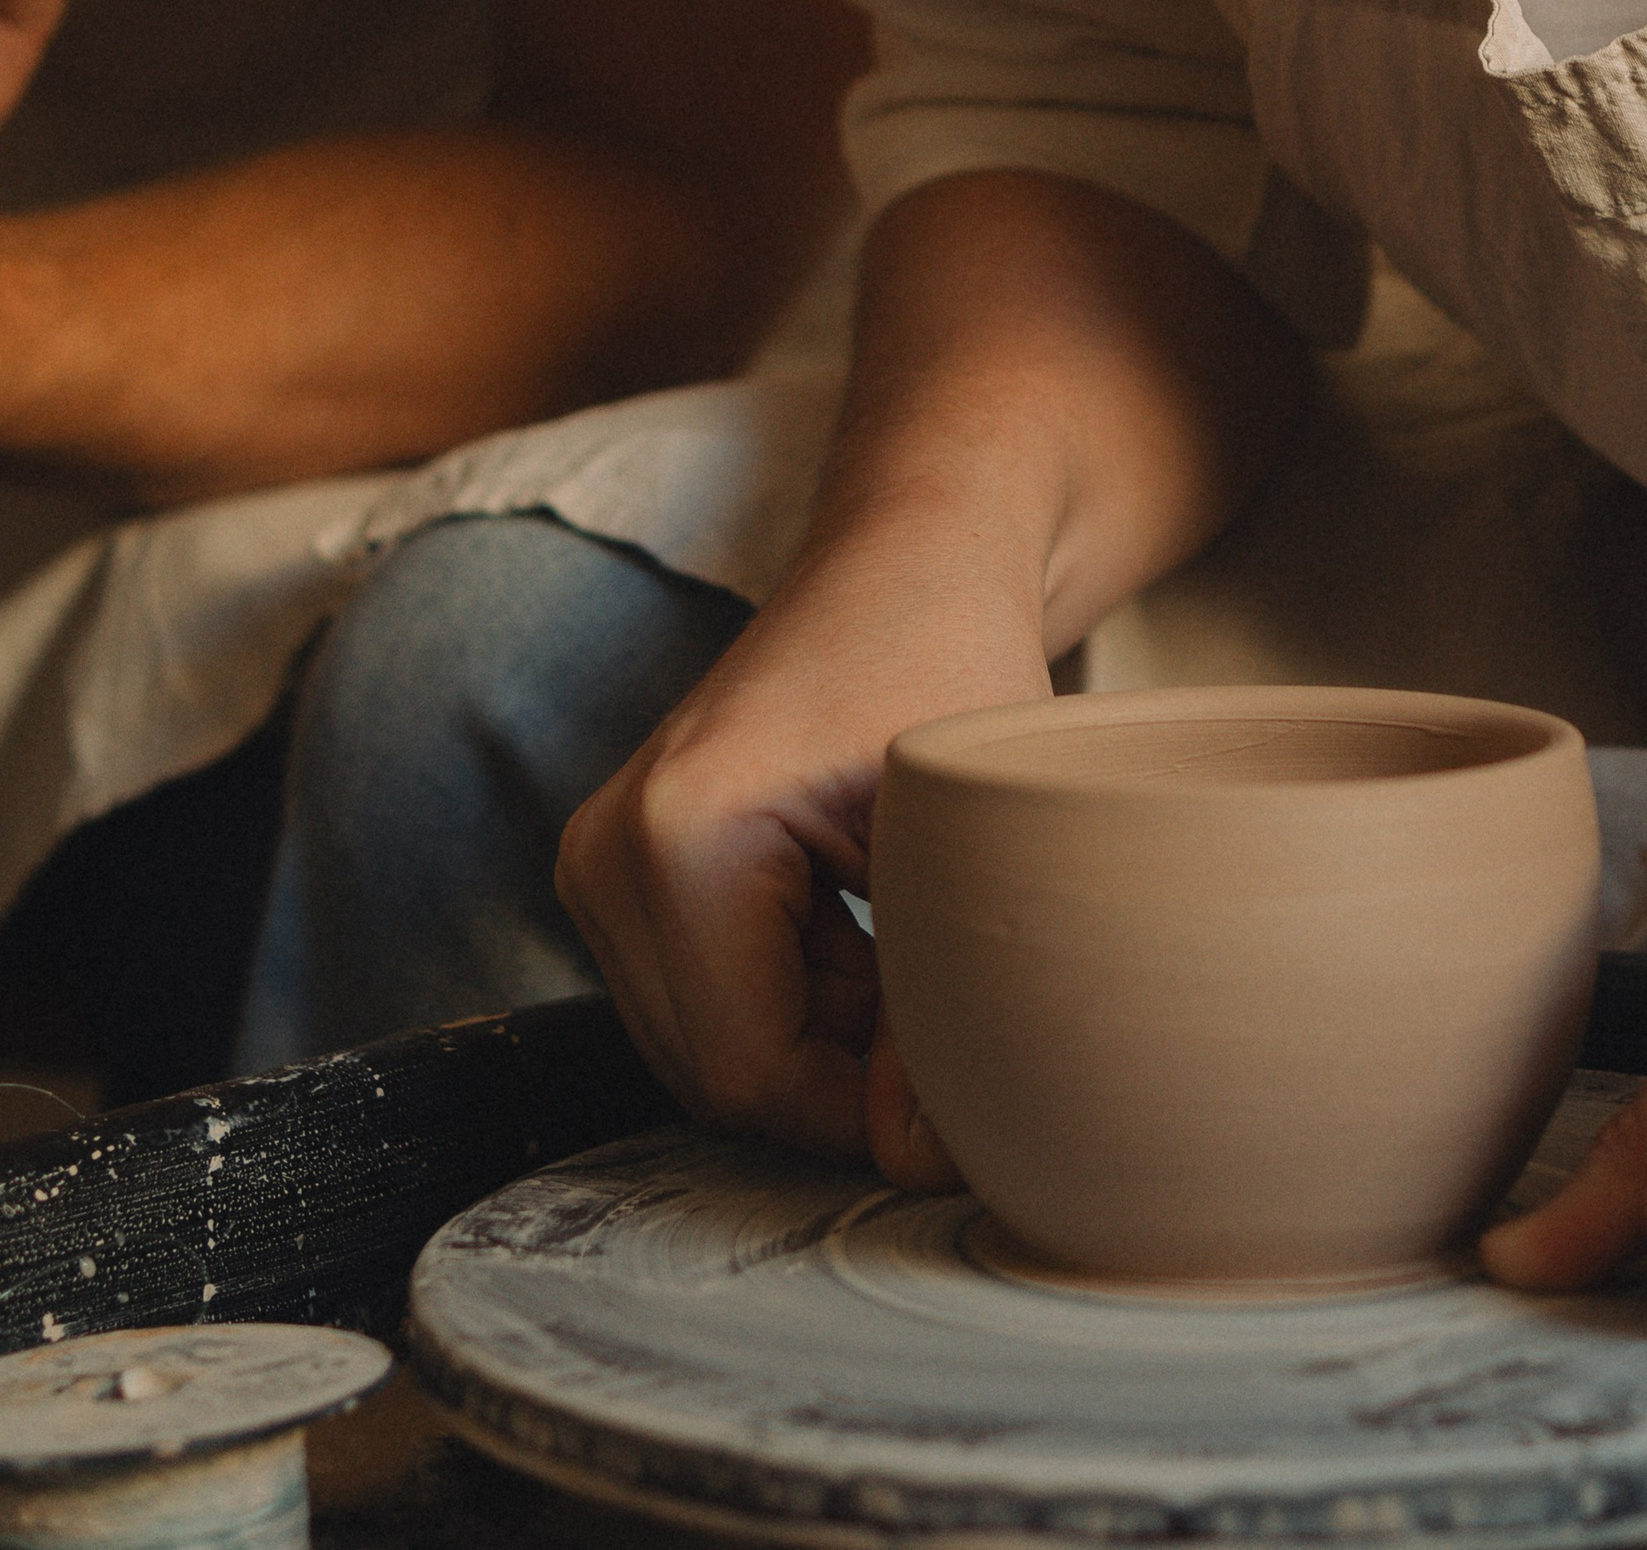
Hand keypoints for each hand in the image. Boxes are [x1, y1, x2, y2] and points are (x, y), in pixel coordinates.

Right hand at [556, 529, 1050, 1167]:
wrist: (909, 565)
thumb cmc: (950, 665)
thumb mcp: (963, 839)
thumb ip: (937, 1012)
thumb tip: (920, 1165)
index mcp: (676, 835)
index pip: (749, 1069)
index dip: (861, 1108)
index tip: (959, 1075)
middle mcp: (606, 853)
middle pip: (716, 1072)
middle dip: (840, 1075)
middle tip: (945, 998)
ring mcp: (598, 863)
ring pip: (709, 1048)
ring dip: (820, 1037)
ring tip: (909, 947)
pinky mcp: (617, 872)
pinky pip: (701, 1002)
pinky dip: (792, 998)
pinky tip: (862, 931)